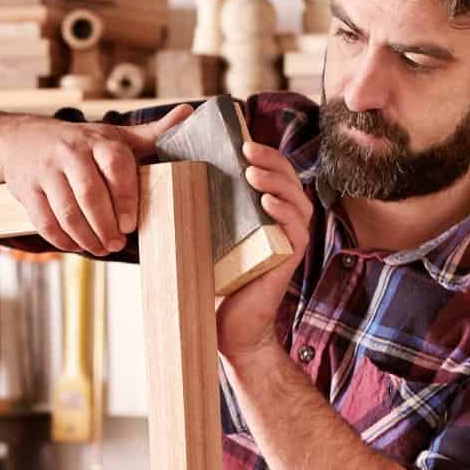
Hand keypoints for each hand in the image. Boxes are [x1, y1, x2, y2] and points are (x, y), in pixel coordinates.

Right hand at [0, 104, 192, 254]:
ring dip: (86, 237)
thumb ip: (151, 134)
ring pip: (67, 212)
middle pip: (90, 195)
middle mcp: (70, 153)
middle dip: (106, 226)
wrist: (21, 138)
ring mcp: (45, 172)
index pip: (115, 166)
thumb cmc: (78, 142)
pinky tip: (76, 245)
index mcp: (97, 140)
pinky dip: (62, 239)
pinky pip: (44, 221)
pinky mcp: (26, 190)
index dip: (125, 197)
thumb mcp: (113, 135)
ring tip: (100, 248)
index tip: (131, 224)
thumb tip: (189, 114)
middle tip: (117, 244)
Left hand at [216, 139, 312, 362]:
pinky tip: (267, 203)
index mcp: (268, 215)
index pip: (277, 176)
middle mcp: (284, 225)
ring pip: (298, 202)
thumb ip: (205, 211)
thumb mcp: (209, 237)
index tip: (242, 141)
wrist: (226, 329)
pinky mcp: (288, 262)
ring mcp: (288, 243)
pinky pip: (297, 232)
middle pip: (291, 181)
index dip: (267, 155)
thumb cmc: (217, 281)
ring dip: (277, 182)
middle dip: (272, 160)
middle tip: (246, 149)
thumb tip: (171, 180)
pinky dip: (284, 214)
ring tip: (253, 172)